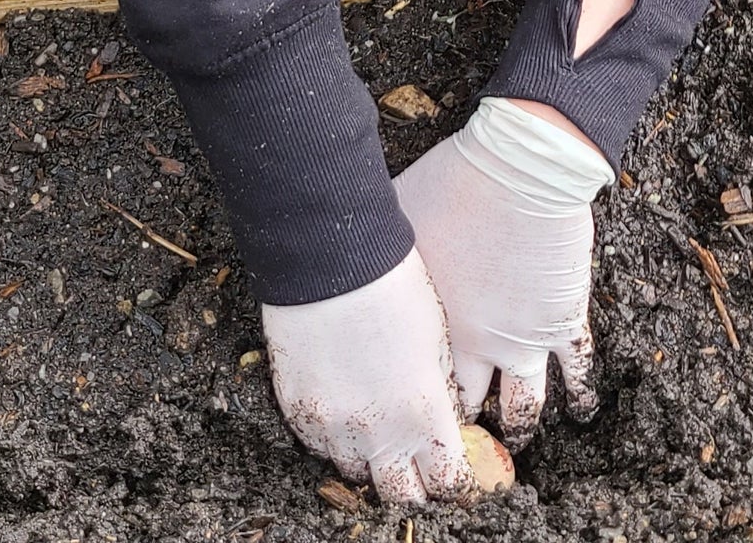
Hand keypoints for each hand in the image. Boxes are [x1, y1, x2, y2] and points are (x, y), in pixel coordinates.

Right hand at [259, 249, 474, 504]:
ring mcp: (331, 427)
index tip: (455, 468)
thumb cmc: (394, 286)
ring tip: (380, 429)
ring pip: (356, 474)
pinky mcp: (298, 412)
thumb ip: (440, 391)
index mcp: (422, 413)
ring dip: (372, 460)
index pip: (446, 479)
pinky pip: (319, 447)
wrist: (330, 258)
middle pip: (401, 495)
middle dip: (415, 483)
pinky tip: (347, 409)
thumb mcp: (438, 338)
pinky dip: (336, 439)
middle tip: (419, 461)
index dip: (454, 478)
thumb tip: (445, 420)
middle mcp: (376, 433)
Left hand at [394, 94, 613, 443]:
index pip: (427, 390)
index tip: (421, 416)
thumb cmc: (453, 185)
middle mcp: (480, 345)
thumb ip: (384, 251)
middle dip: (465, 428)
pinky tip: (579, 409)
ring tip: (517, 439)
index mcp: (436, 328)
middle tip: (461, 440)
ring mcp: (526, 338)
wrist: (521, 170)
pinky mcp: (563, 320)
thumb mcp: (399, 219)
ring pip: (525, 407)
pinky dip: (579, 396)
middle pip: (471, 408)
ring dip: (520, 426)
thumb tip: (352, 249)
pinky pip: (576, 372)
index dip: (424, 407)